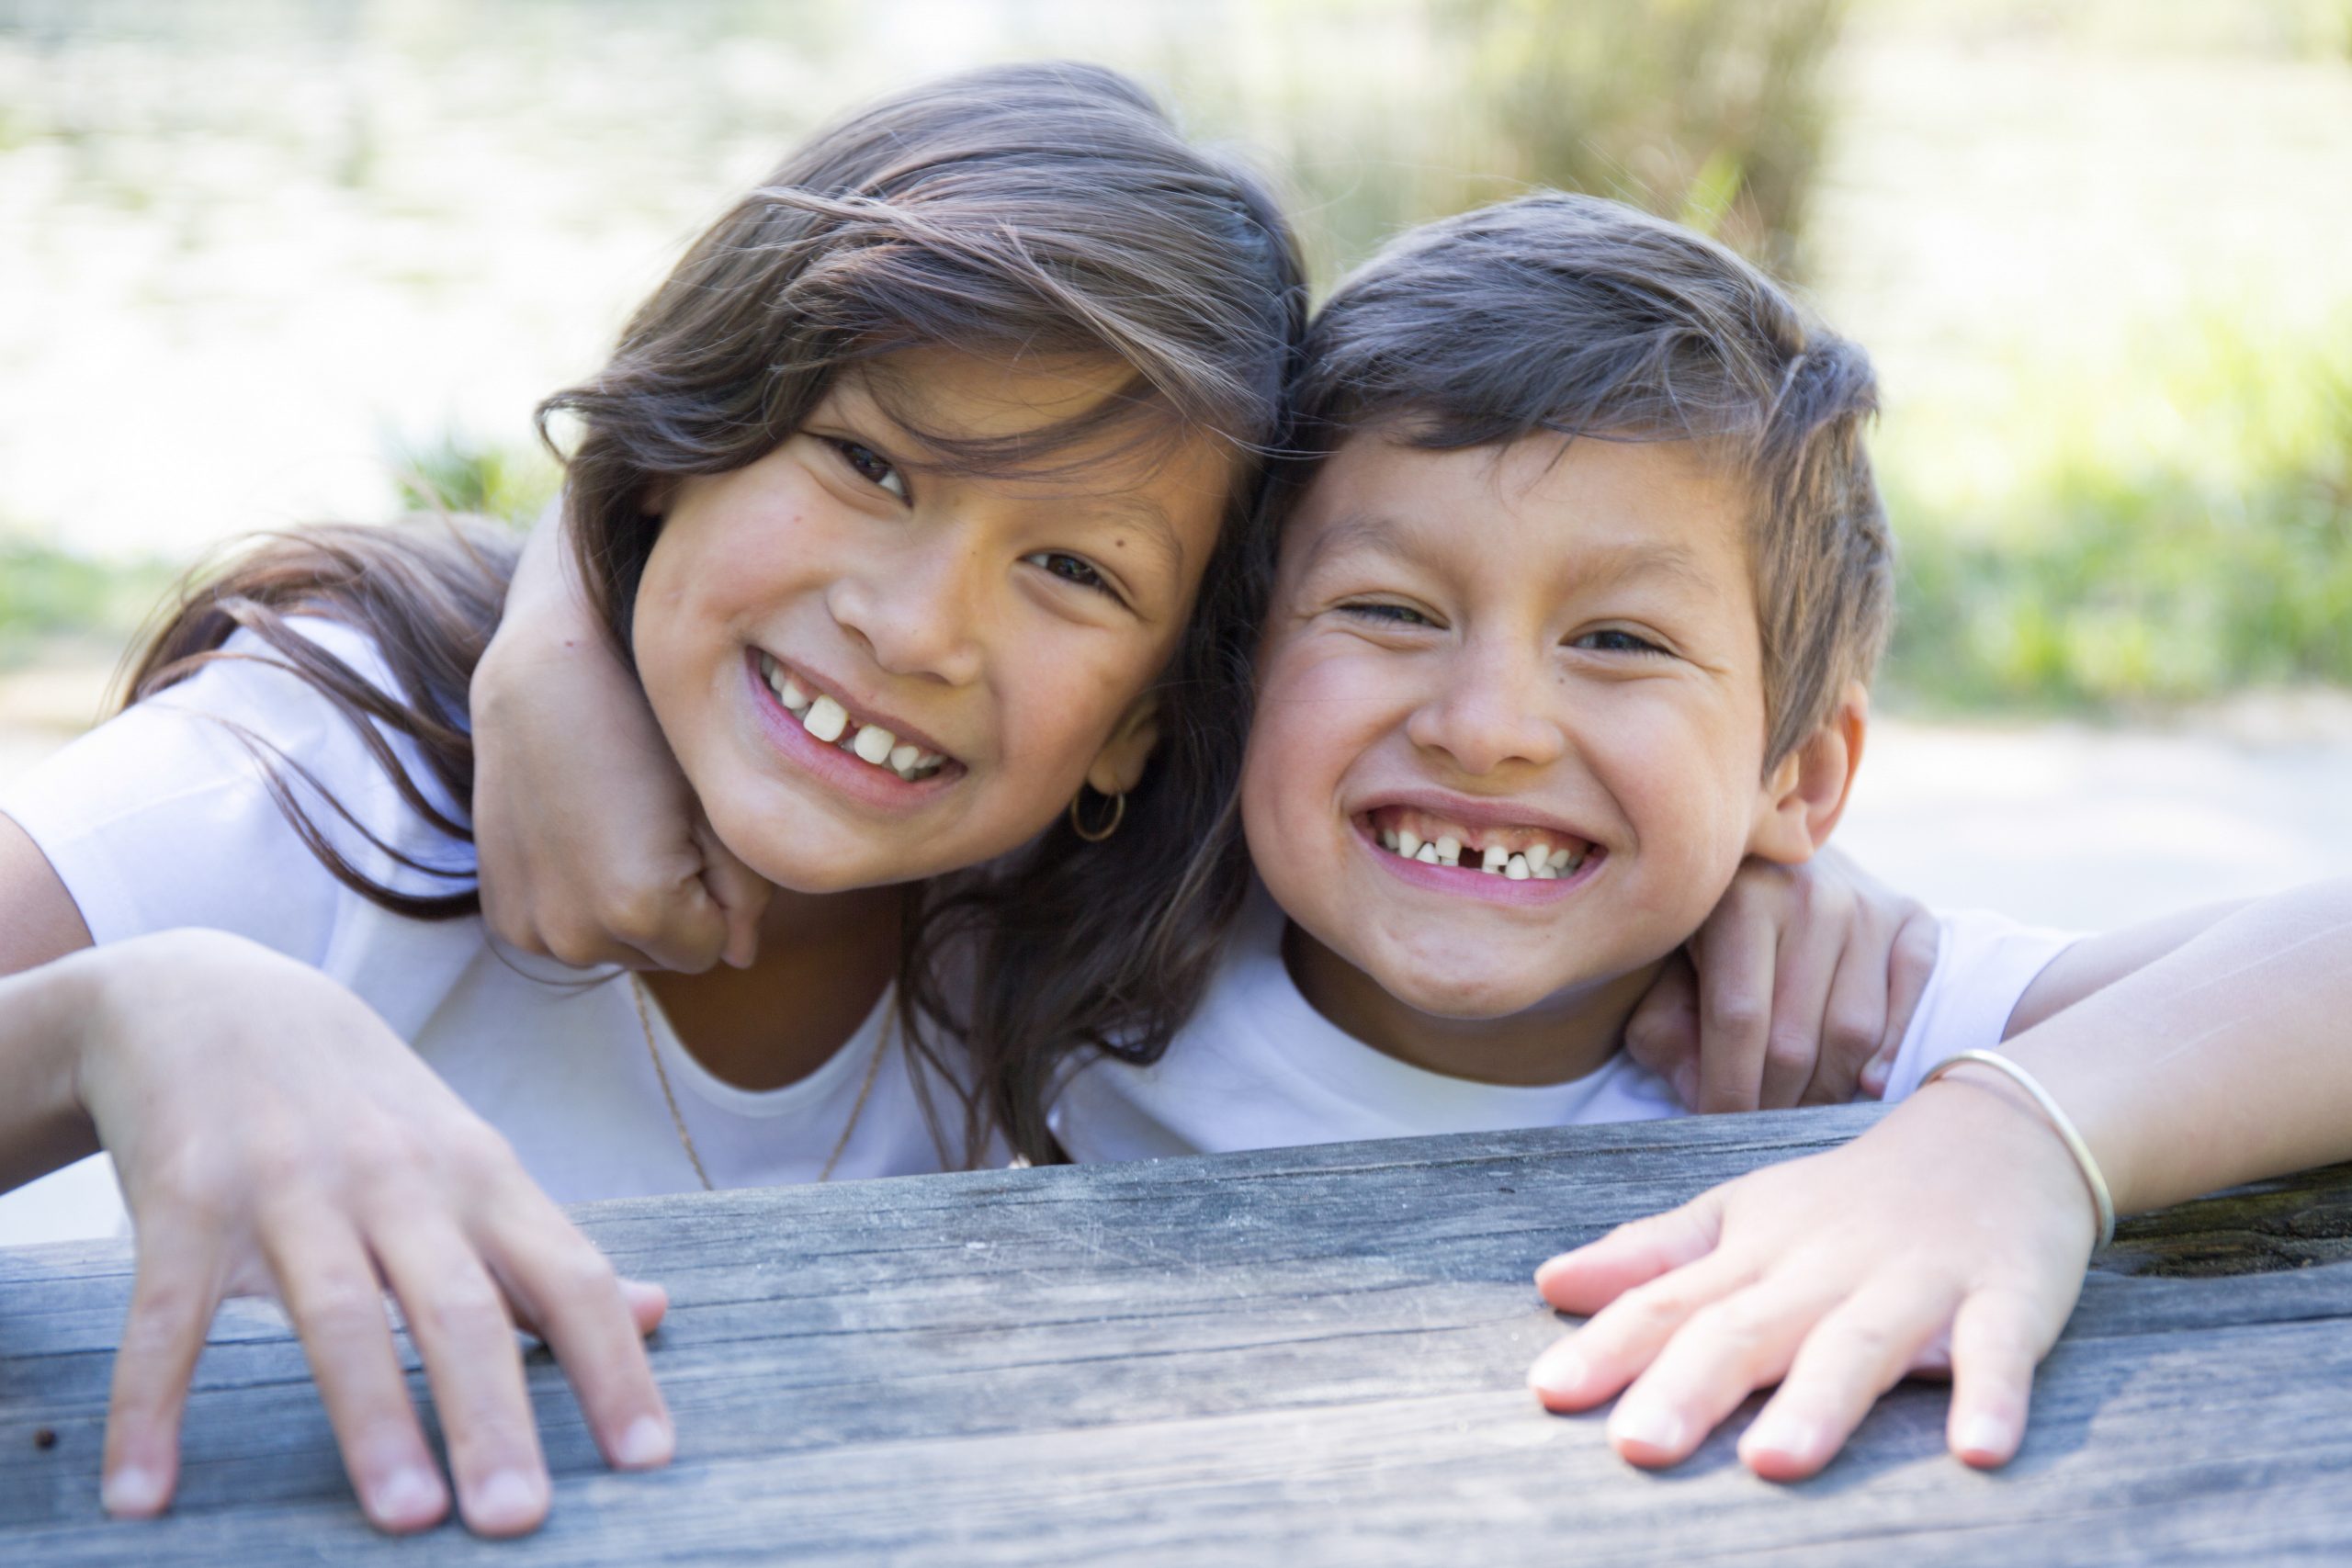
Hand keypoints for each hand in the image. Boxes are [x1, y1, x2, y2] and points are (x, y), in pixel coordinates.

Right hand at [69, 930, 674, 1535]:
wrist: (215, 999)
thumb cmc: (365, 1106)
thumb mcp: (469, 1160)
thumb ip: (548, 1248)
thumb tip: (655, 1311)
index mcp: (480, 1181)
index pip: (568, 1277)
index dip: (611, 1365)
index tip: (649, 1458)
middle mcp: (398, 1183)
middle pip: (460, 1306)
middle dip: (493, 1413)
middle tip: (520, 1519)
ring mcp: (291, 1189)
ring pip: (337, 1313)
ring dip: (372, 1419)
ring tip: (406, 1517)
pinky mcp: (185, 1202)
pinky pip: (169, 1317)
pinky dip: (152, 1406)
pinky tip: (142, 1496)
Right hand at [471, 509, 766, 972]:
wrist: (544, 677)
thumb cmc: (647, 725)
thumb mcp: (717, 802)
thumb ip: (746, 892)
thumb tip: (742, 956)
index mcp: (639, 908)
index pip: (714, 949)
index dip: (717, 896)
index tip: (693, 832)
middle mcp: (576, 935)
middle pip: (663, 956)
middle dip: (675, 907)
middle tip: (653, 822)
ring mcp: (531, 928)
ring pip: (615, 947)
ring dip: (628, 909)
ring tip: (617, 825)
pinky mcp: (501, 915)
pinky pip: (569, 933)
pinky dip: (582, 902)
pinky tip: (580, 838)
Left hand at [1525, 1070, 2098, 1478]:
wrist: (1999, 1132)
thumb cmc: (1850, 1199)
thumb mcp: (1742, 1213)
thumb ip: (1652, 1255)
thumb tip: (1549, 1283)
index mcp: (1756, 1250)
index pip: (1668, 1300)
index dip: (1609, 1345)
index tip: (1549, 1393)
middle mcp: (1825, 1266)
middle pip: (1749, 1327)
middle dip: (1690, 1386)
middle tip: (1636, 1446)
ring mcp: (1917, 1281)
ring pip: (1860, 1341)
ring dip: (1818, 1400)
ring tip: (1772, 1460)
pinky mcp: (2008, 1297)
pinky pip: (1998, 1350)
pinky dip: (1991, 1396)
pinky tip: (1979, 1451)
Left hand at [1624, 847, 1937, 1110]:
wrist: (1777, 861)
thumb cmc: (1710, 930)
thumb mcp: (1667, 970)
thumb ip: (1668, 1031)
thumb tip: (1702, 1096)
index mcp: (1740, 901)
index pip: (1739, 1017)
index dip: (1728, 1087)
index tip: (1717, 1129)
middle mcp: (1809, 898)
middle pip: (1796, 1036)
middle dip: (1773, 1102)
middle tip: (1756, 1132)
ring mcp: (1866, 907)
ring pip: (1854, 1031)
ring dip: (1826, 1092)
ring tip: (1798, 1113)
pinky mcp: (1911, 920)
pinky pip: (1912, 997)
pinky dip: (1894, 1050)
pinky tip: (1867, 1084)